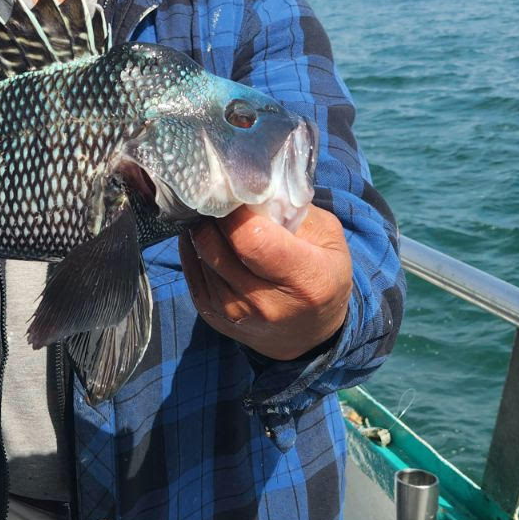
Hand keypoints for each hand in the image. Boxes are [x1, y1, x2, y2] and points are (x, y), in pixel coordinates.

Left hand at [179, 203, 351, 360]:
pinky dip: (195, 248)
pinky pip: (191, 271)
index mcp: (304, 280)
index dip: (235, 211)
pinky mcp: (213, 317)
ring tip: (215, 215)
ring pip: (200, 255)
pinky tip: (208, 236)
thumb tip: (252, 185)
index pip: (251, 239)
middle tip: (218, 197)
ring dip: (202, 229)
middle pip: (215, 246)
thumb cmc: (322, 275)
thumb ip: (294, 209)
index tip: (233, 192)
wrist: (310, 334)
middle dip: (212, 214)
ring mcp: (235, 314)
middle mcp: (266, 303)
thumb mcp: (328, 238)